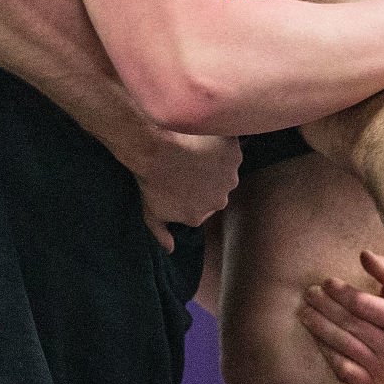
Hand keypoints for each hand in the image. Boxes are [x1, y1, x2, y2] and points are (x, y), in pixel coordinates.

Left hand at [137, 131, 241, 251]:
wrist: (156, 148)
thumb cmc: (150, 180)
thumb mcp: (150, 211)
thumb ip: (160, 233)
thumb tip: (170, 249)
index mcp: (200, 215)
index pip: (202, 205)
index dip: (193, 190)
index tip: (181, 177)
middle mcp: (219, 200)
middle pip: (217, 188)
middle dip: (207, 177)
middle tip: (187, 161)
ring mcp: (229, 176)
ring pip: (225, 168)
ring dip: (215, 159)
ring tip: (194, 146)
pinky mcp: (233, 152)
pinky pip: (229, 145)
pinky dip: (221, 141)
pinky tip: (204, 135)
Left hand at [298, 250, 383, 383]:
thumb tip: (363, 254)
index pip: (363, 305)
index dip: (341, 292)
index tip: (326, 282)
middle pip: (350, 324)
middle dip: (325, 307)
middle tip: (309, 294)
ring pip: (343, 345)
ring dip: (319, 327)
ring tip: (305, 313)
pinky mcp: (374, 383)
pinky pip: (343, 368)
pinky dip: (327, 352)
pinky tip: (316, 337)